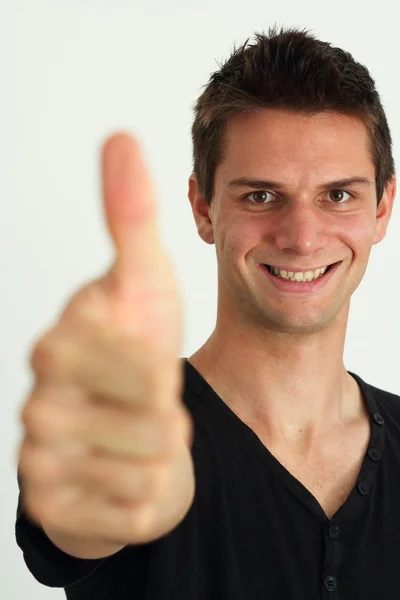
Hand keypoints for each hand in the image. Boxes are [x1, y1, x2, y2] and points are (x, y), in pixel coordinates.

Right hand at [17, 133, 193, 547]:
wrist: (124, 426)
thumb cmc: (136, 347)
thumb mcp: (141, 280)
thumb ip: (130, 216)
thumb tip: (120, 137)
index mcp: (58, 344)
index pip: (150, 368)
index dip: (167, 373)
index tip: (153, 368)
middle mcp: (37, 402)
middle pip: (155, 422)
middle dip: (169, 415)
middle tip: (147, 405)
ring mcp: (41, 460)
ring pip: (152, 470)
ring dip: (164, 453)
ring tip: (138, 436)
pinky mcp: (56, 510)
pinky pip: (140, 511)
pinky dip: (155, 494)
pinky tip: (128, 472)